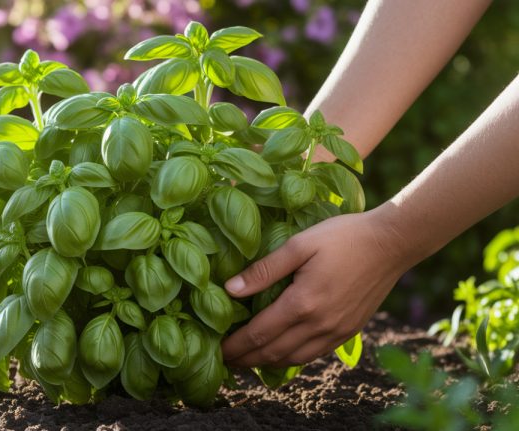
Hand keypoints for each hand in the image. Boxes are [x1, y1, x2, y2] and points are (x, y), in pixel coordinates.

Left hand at [221, 205, 415, 367]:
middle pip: (272, 353)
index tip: (216, 349)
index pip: (258, 335)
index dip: (234, 345)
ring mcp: (336, 331)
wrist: (391, 243)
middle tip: (224, 360)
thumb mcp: (299, 244)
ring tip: (246, 360)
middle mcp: (319, 325)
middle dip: (245, 359)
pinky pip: (313, 354)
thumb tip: (229, 290)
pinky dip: (291, 359)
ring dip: (266, 363)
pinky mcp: (349, 331)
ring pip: (293, 359)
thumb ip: (263, 270)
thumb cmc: (342, 236)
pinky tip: (279, 353)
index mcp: (302, 303)